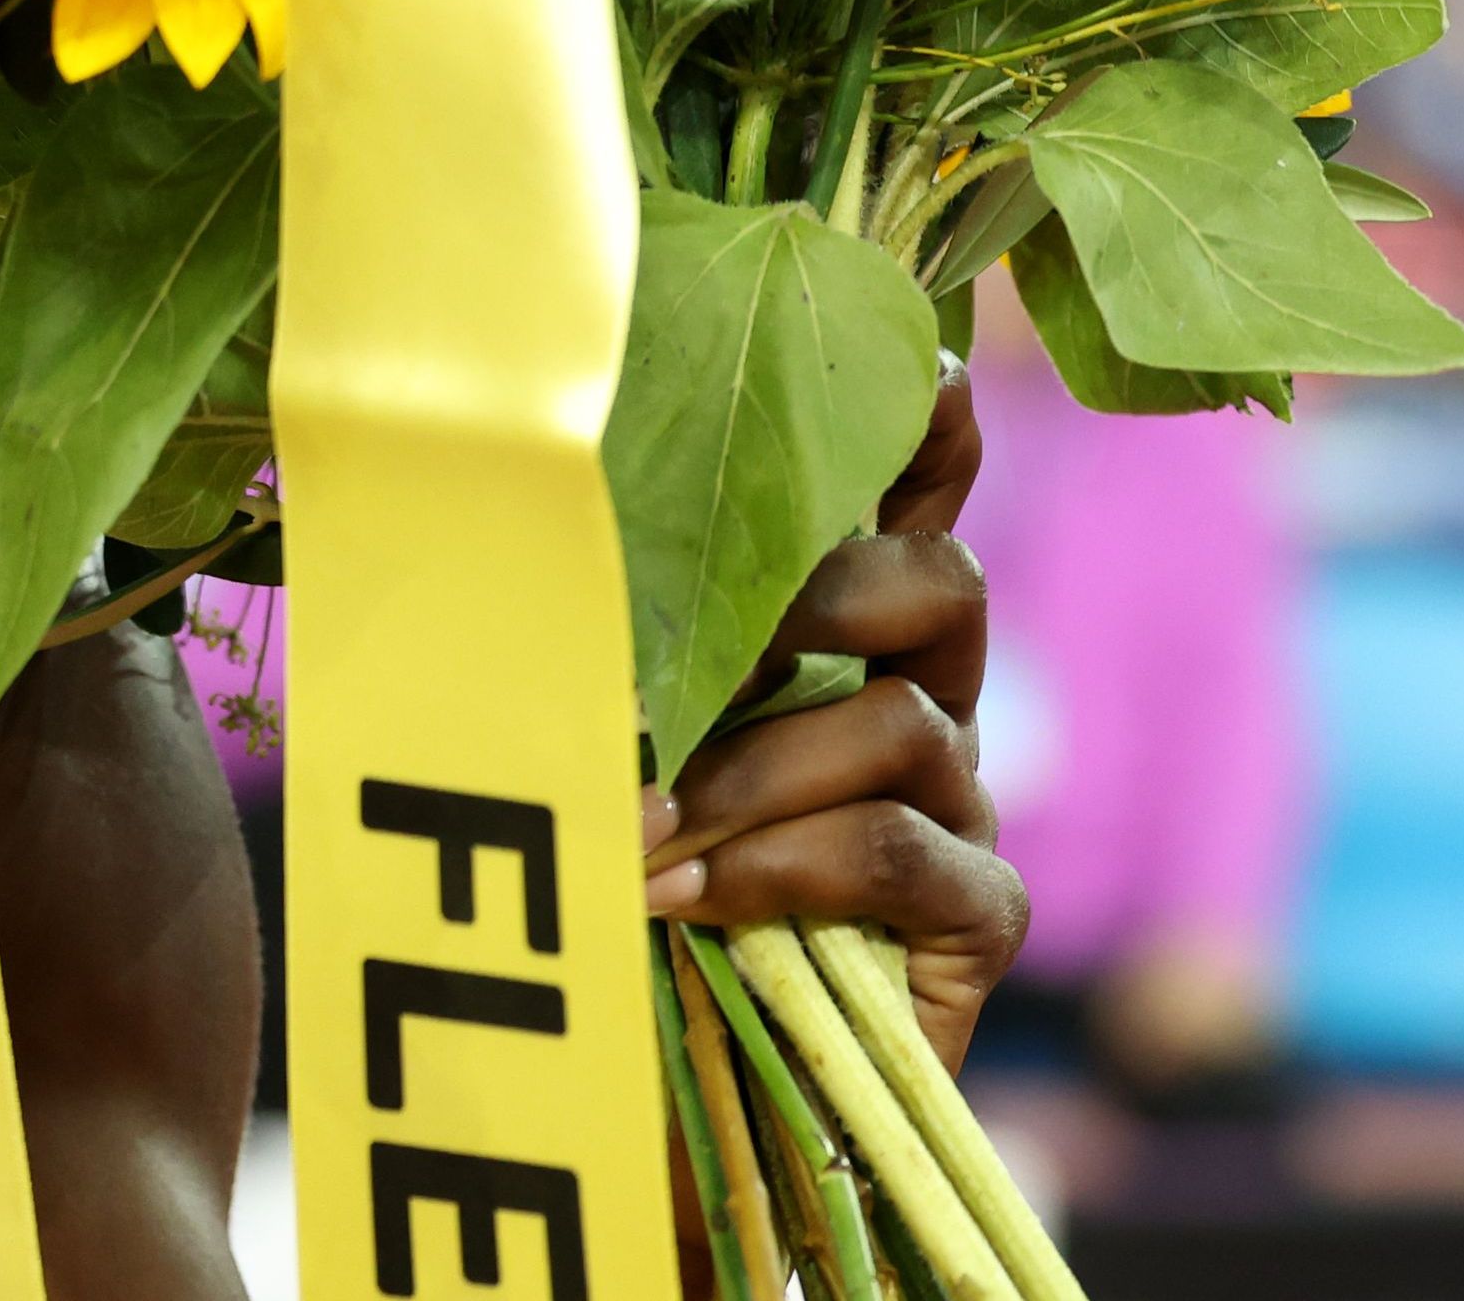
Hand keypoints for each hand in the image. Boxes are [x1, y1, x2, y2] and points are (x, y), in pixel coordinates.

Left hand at [640, 364, 1024, 1065]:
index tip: (902, 367)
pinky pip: (908, 849)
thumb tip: (487, 512)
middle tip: (676, 670)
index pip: (908, 495)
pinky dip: (786, 866)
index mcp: (834, 628)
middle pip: (930, 580)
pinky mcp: (977, 918)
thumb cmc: (594, 888)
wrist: (643, 1095)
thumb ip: (584, 634)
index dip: (920, 427)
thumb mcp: (582, 729)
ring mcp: (959, 805)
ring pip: (905, 716)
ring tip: (638, 835)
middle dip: (806, 600)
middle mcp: (918, 695)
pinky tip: (688, 898)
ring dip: (754, 772)